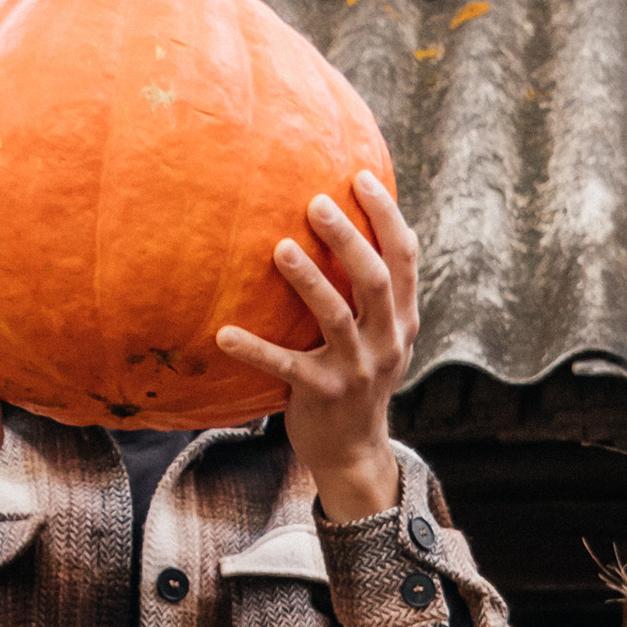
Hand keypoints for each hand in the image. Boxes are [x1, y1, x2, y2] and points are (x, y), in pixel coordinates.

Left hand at [218, 172, 416, 524]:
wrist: (353, 450)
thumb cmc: (357, 377)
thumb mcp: (380, 335)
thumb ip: (374, 292)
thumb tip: (346, 222)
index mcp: (403, 318)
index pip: (404, 257)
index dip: (386, 215)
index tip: (360, 176)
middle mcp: (387, 341)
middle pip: (374, 279)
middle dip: (348, 238)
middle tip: (315, 202)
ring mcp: (357, 369)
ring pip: (336, 317)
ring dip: (309, 280)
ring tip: (280, 248)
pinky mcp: (324, 393)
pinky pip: (286, 367)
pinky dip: (254, 350)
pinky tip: (223, 334)